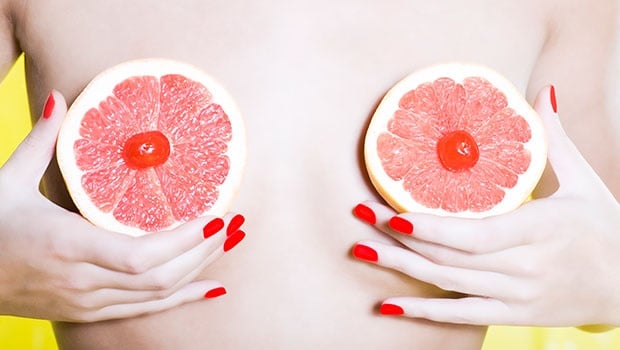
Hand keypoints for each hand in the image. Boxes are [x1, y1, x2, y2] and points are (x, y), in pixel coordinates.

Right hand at [0, 91, 246, 322]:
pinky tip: (212, 288)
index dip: (183, 241)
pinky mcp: (89, 312)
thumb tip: (59, 97)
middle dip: (204, 250)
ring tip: (231, 243)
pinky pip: (145, 309)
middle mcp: (81, 280)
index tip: (217, 217)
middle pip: (159, 276)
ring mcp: (86, 302)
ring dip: (200, 269)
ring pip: (157, 294)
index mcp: (65, 244)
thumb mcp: (7, 181)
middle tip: (236, 223)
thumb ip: (40, 141)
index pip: (139, 255)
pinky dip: (182, 298)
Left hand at [352, 86, 619, 326]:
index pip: (473, 234)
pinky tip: (390, 306)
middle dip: (398, 237)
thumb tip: (542, 92)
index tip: (389, 211)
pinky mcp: (514, 314)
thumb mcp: (584, 181)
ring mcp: (517, 296)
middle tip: (358, 217)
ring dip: (401, 269)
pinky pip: (462, 315)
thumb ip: (556, 139)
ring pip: (448, 283)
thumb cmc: (605, 229)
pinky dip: (424, 311)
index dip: (428, 227)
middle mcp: (524, 267)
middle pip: (449, 255)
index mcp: (539, 229)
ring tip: (361, 252)